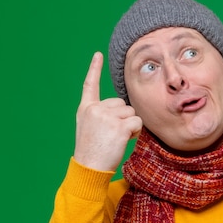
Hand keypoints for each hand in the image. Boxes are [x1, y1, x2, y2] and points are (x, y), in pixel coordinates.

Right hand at [73, 52, 142, 171]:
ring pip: (131, 112)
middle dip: (122, 118)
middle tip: (112, 135)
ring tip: (116, 139)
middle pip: (121, 103)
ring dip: (130, 126)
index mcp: (86, 109)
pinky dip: (135, 132)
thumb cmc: (92, 152)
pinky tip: (123, 140)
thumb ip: (101, 114)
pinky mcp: (119, 126)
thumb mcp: (89, 128)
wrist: (89, 167)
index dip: (94, 69)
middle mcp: (95, 109)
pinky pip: (137, 122)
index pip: (90, 85)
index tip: (98, 54)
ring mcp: (107, 116)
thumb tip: (125, 109)